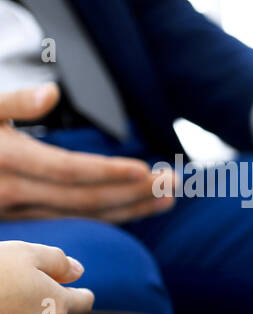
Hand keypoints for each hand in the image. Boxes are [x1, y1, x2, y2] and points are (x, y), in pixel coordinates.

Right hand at [0, 85, 174, 222]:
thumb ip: (14, 101)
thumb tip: (50, 94)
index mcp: (6, 158)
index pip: (68, 171)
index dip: (109, 172)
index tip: (147, 170)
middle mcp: (12, 191)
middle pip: (83, 198)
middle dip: (132, 193)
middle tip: (174, 184)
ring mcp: (17, 209)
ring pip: (82, 214)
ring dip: (129, 208)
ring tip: (168, 199)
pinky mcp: (22, 217)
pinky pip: (72, 219)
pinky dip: (107, 215)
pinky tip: (135, 209)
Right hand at [0, 240, 93, 313]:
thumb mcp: (26, 253)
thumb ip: (58, 262)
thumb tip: (78, 272)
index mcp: (58, 307)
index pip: (84, 305)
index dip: (82, 293)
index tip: (76, 286)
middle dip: (63, 309)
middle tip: (49, 291)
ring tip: (27, 301)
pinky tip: (7, 310)